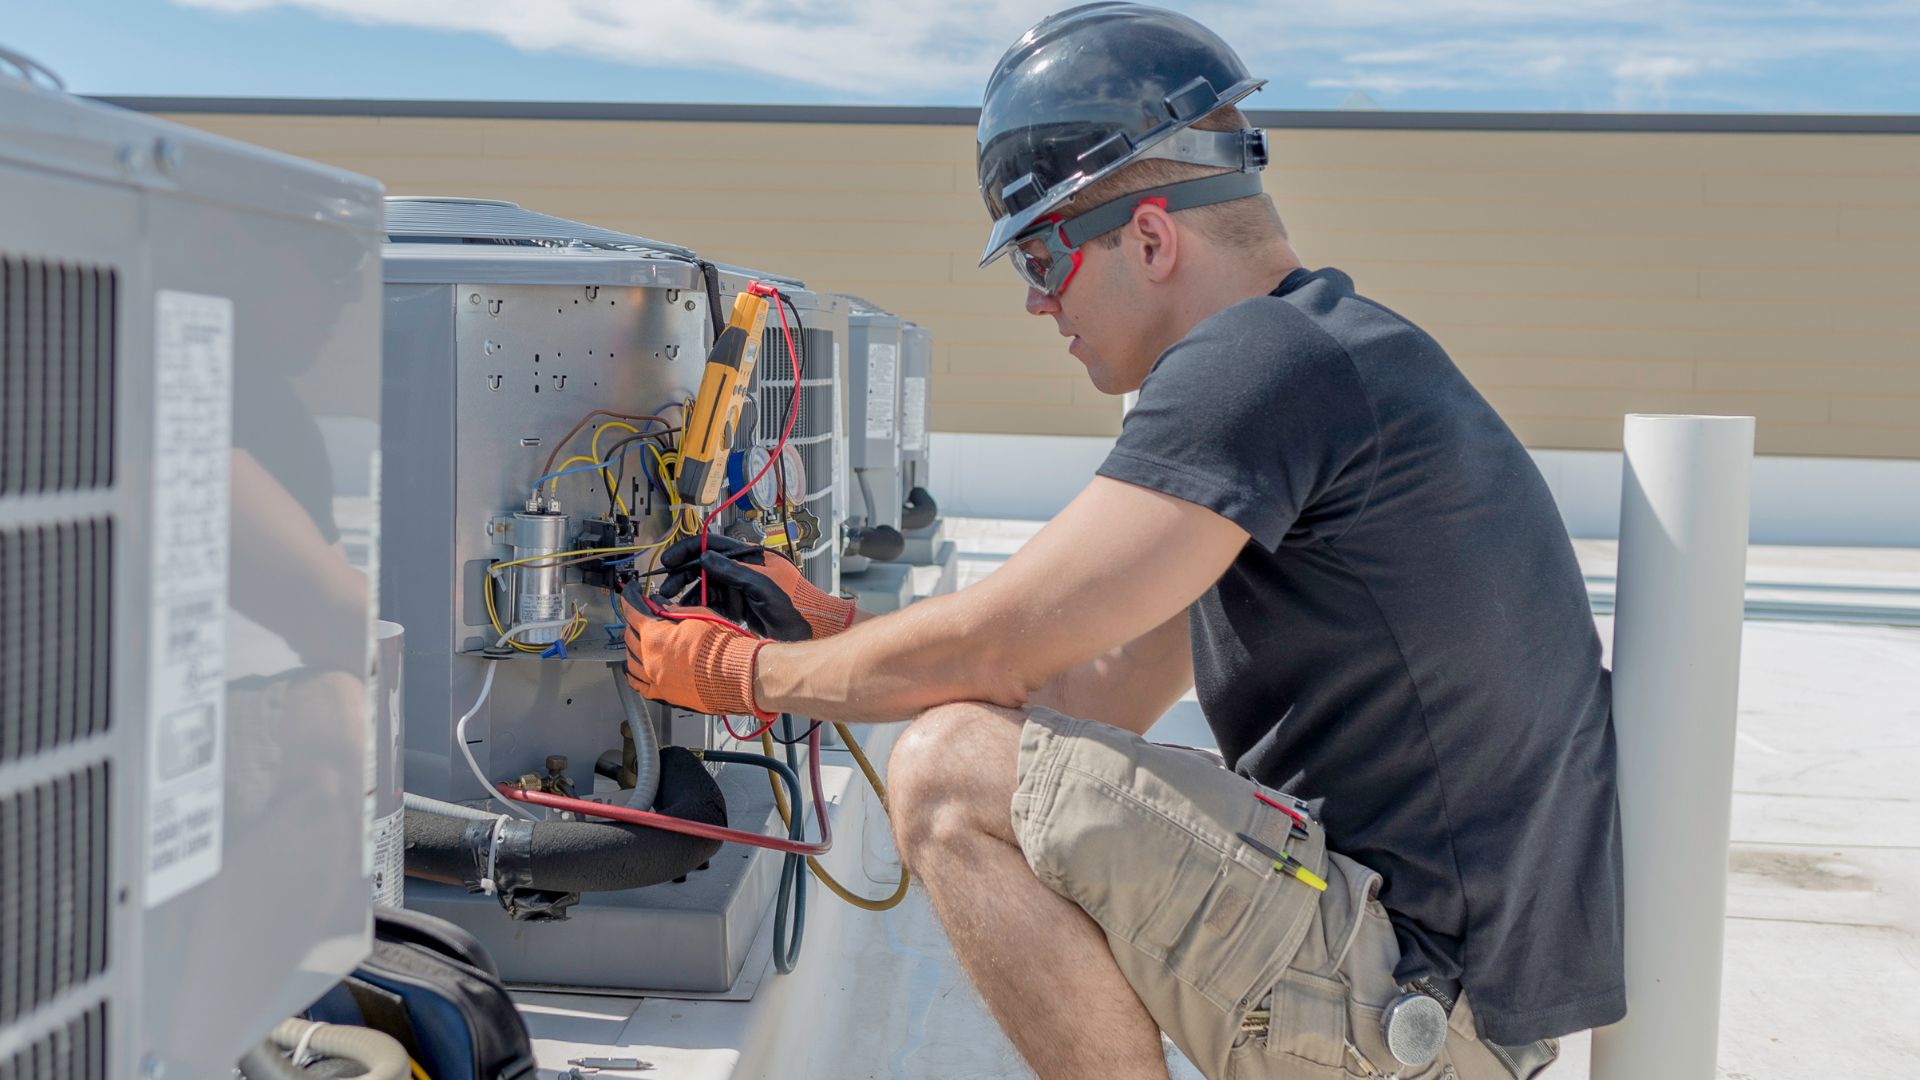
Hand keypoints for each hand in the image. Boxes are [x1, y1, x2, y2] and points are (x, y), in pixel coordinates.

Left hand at [618, 592, 772, 719]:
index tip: (631, 594)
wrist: (736, 675)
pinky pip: (639, 685)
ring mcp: (654, 678)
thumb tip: (664, 609)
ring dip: (633, 648)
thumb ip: (675, 613)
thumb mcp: (698, 616)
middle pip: (630, 636)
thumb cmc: (721, 648)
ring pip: (630, 661)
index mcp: (655, 636)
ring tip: (638, 641)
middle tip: (641, 617)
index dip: (631, 599)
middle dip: (633, 623)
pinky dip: (634, 675)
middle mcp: (649, 658)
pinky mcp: (664, 694)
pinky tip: (635, 670)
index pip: (634, 612)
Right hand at [657, 534, 854, 641]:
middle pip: (704, 566)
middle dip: (683, 576)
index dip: (687, 550)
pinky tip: (691, 614)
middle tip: (666, 590)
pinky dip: (703, 607)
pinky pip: (716, 602)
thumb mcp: (761, 586)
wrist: (810, 628)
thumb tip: (705, 557)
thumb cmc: (795, 604)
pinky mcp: (741, 605)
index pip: (711, 544)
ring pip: (708, 586)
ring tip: (674, 606)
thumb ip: (733, 570)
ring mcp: (741, 587)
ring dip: (690, 594)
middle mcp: (742, 568)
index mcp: (749, 556)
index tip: (668, 561)